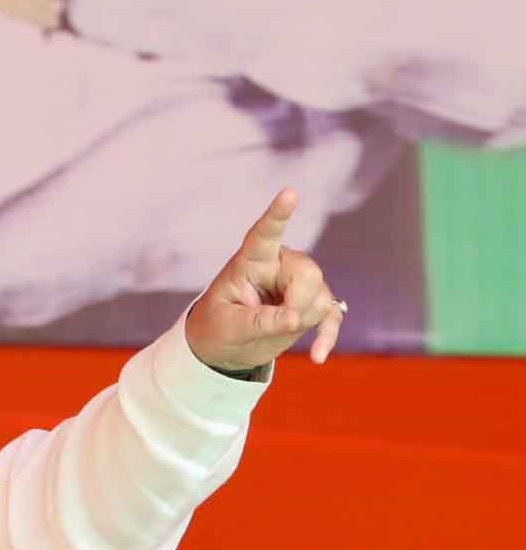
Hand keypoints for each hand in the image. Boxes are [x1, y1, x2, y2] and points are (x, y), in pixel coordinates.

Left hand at [185, 189, 345, 370]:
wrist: (224, 347)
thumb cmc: (217, 327)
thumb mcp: (229, 326)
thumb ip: (260, 321)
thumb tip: (296, 317)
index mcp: (250, 261)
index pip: (264, 234)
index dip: (277, 214)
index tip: (289, 193)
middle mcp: (278, 266)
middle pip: (308, 272)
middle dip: (299, 301)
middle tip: (277, 322)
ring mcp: (297, 284)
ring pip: (322, 295)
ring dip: (304, 320)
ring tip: (272, 330)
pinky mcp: (311, 305)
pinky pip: (331, 315)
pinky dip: (326, 336)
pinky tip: (316, 356)